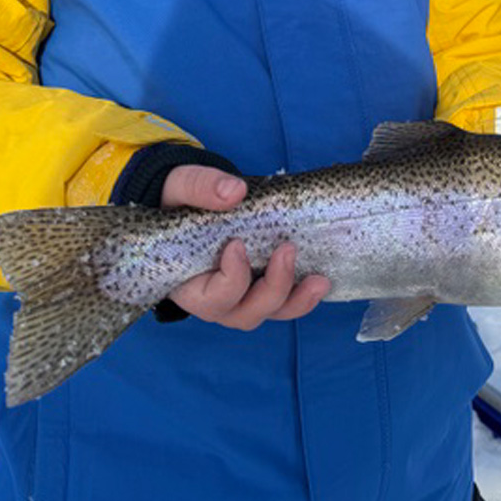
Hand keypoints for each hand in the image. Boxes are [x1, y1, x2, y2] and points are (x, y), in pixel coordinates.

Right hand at [161, 165, 330, 329]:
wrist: (189, 201)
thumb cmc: (180, 201)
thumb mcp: (180, 187)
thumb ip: (200, 187)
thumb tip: (234, 191)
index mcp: (188, 283)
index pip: (213, 298)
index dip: (231, 278)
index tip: (237, 244)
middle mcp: (215, 299)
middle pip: (246, 313)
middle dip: (272, 288)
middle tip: (287, 250)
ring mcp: (241, 296)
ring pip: (270, 312)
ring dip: (296, 300)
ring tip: (320, 280)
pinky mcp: (261, 286)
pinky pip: (284, 301)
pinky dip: (302, 295)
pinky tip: (321, 278)